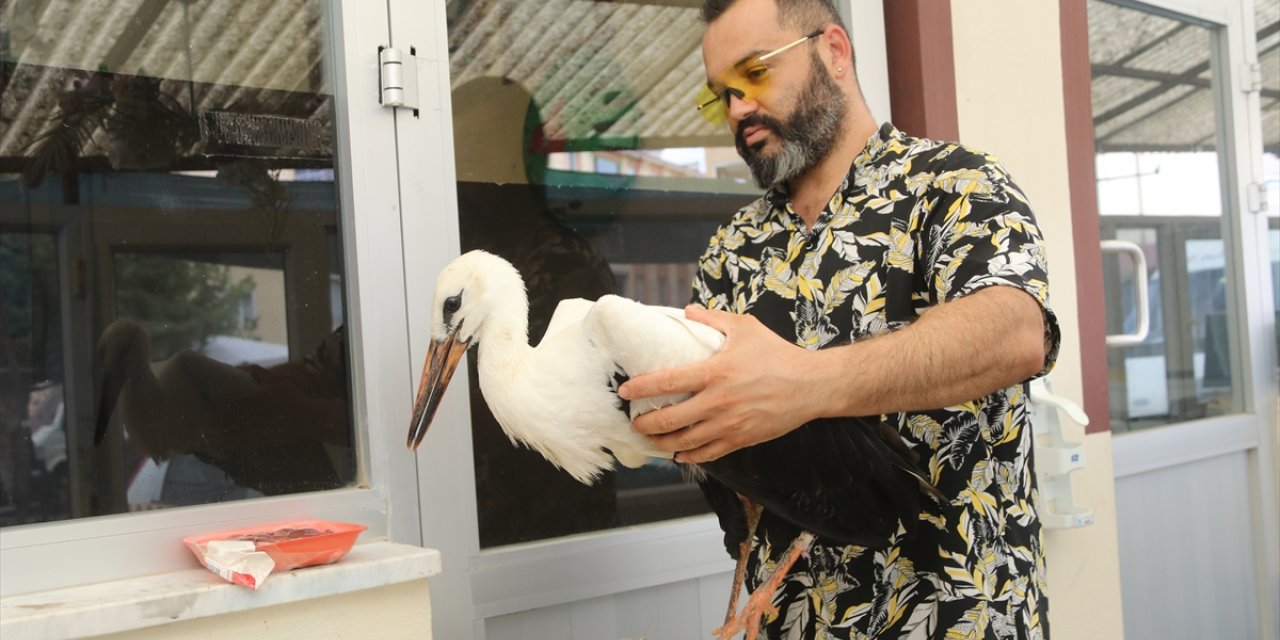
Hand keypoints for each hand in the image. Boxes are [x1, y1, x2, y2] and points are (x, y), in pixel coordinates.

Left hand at [619, 307, 826, 462]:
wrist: (811, 385)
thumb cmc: (778, 354)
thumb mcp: (745, 328)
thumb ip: (713, 320)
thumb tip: (687, 312)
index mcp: (715, 372)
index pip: (668, 382)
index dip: (642, 388)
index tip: (626, 390)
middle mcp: (718, 402)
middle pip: (671, 419)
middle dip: (646, 424)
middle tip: (634, 422)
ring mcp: (729, 424)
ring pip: (686, 442)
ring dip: (663, 444)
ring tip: (651, 440)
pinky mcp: (741, 439)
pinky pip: (709, 454)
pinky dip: (690, 457)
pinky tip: (680, 455)